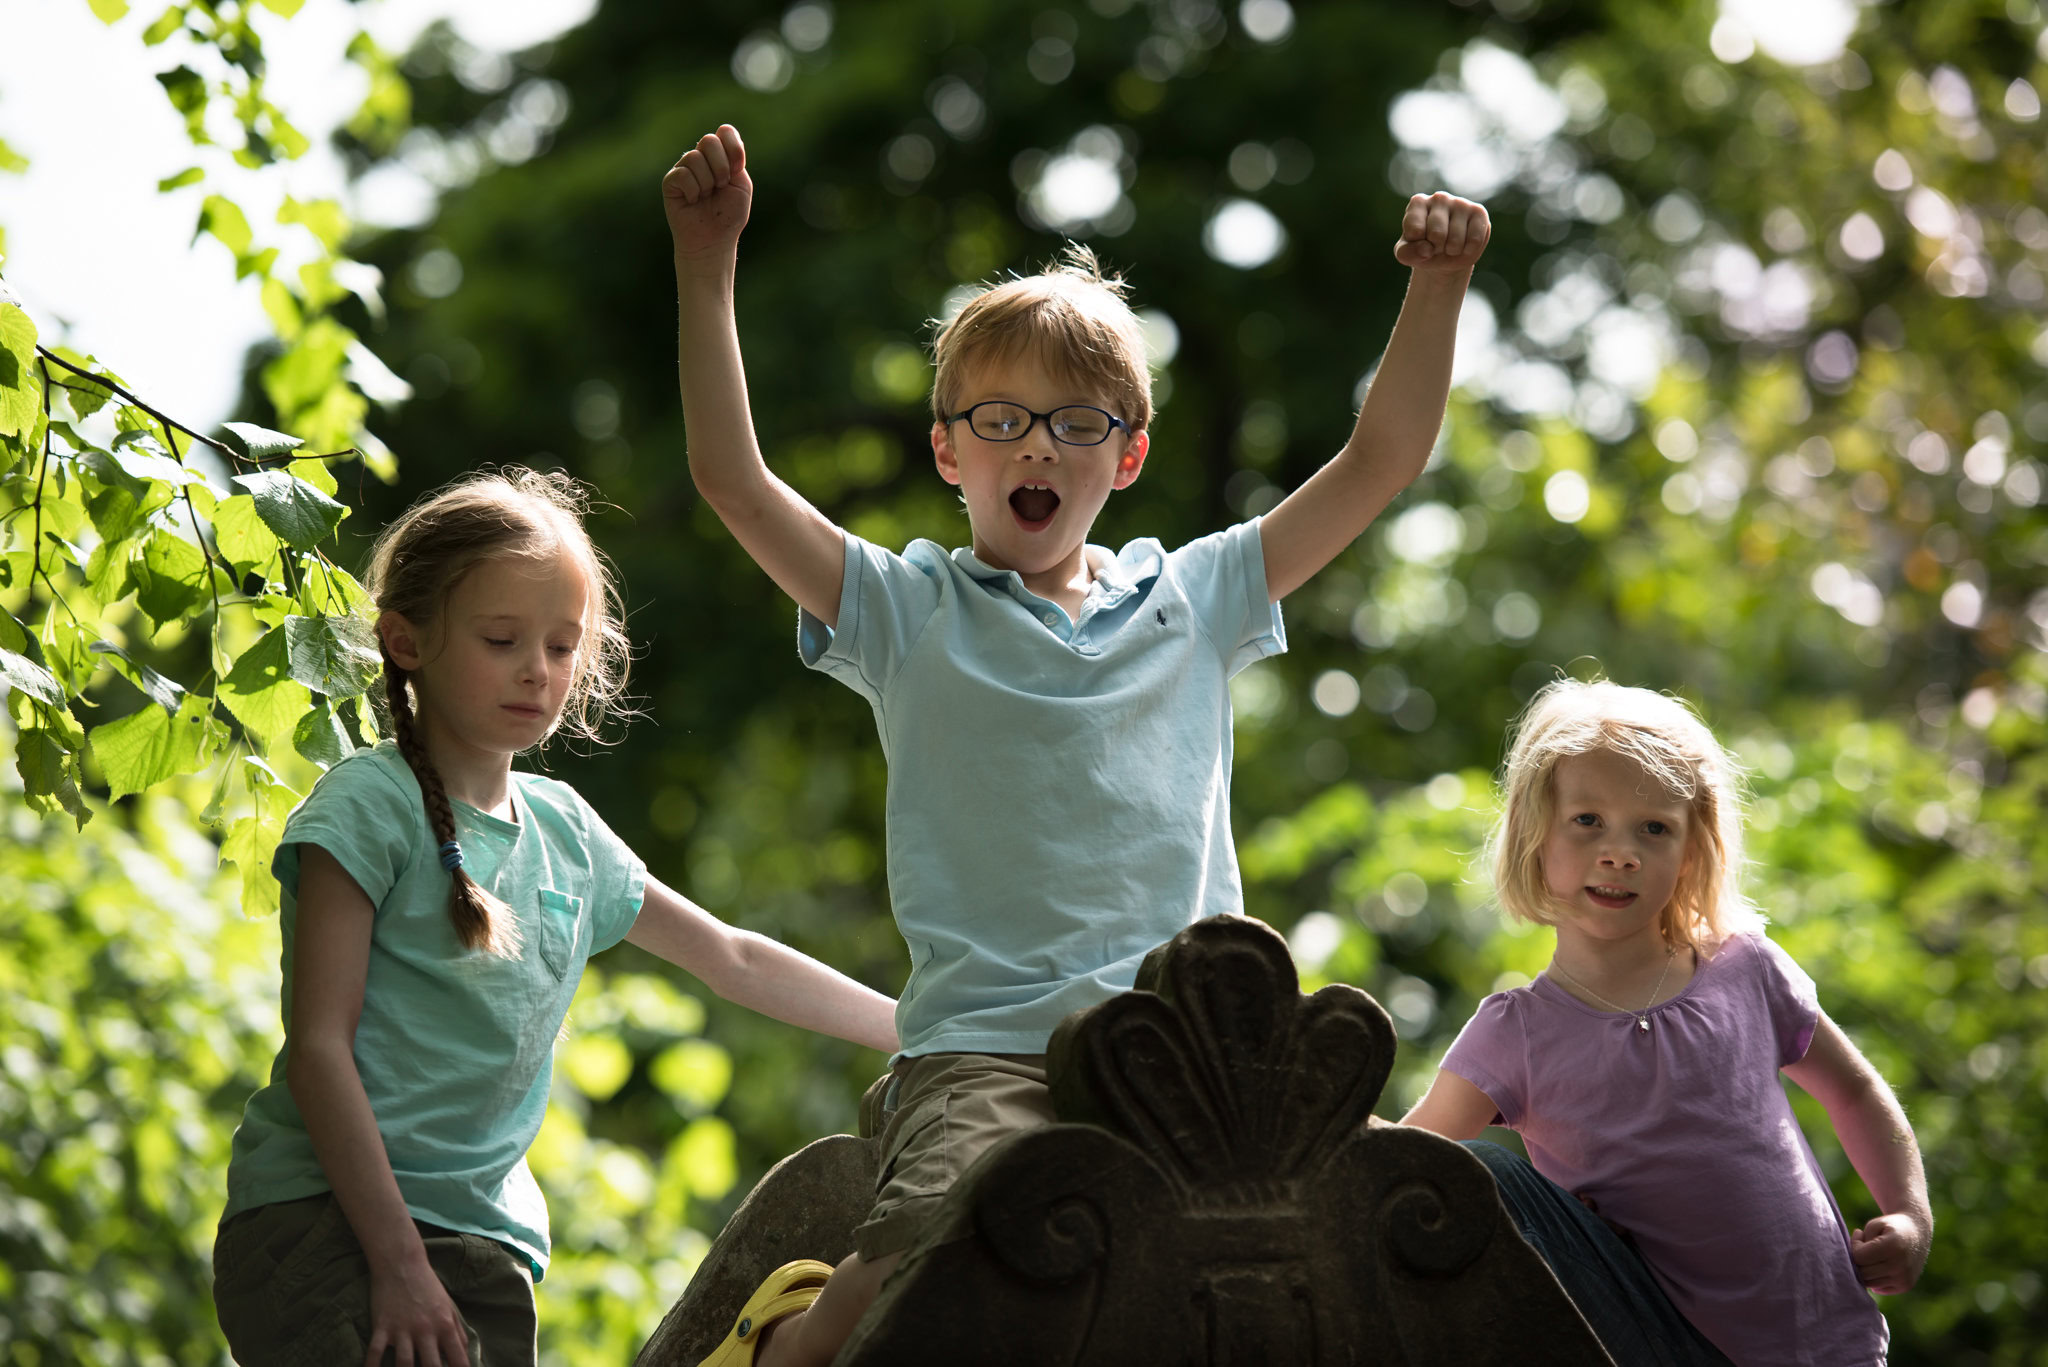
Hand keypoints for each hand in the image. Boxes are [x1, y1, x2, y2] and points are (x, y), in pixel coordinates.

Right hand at [365, 1257, 471, 1366]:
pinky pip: (375, 1353)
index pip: (458, 1357)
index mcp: (445, 1325)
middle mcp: (425, 1330)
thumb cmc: (428, 1286)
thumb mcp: (448, 1306)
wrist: (402, 1263)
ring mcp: (402, 1329)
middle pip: (432, 1366)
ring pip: (404, 1364)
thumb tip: (465, 1353)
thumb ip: (457, 1331)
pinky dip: (371, 1366)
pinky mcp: (382, 1326)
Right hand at [663, 124, 752, 264]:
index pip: (725, 132)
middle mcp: (701, 158)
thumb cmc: (728, 215)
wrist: (714, 239)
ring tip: (706, 197)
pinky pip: (683, 174)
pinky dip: (693, 191)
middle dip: (721, 167)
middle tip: (721, 187)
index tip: (737, 170)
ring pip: (694, 157)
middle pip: (709, 140)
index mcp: (721, 157)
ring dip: (707, 183)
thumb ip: (735, 158)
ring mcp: (684, 168)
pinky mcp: (671, 181)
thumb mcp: (741, 184)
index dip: (733, 148)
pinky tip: (692, 202)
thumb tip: (720, 134)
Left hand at [1394, 191, 1489, 271]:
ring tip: (1449, 245)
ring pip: (1456, 239)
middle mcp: (1439, 198)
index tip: (1420, 241)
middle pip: (1437, 234)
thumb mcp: (1407, 254)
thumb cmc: (1422, 249)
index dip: (1418, 245)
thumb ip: (1407, 253)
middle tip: (1437, 245)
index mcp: (1418, 203)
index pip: (1415, 230)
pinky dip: (1468, 250)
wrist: (1446, 255)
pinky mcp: (1479, 212)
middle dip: (1437, 248)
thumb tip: (1426, 250)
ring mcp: (1460, 203)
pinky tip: (1464, 245)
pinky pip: (1475, 240)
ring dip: (1452, 251)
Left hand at [1850, 1212, 1930, 1294]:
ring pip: (1869, 1283)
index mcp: (1893, 1247)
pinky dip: (1873, 1278)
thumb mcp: (1874, 1225)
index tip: (1860, 1235)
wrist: (1918, 1233)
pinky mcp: (1906, 1286)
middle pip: (1863, 1272)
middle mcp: (1901, 1266)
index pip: (1859, 1257)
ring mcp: (1904, 1279)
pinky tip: (1878, 1265)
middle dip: (1857, 1260)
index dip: (1854, 1246)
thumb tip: (1853, 1261)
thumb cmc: (1891, 1227)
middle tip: (1863, 1247)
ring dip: (1864, 1270)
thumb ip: (1859, 1240)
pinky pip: (1878, 1288)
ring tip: (1870, 1256)